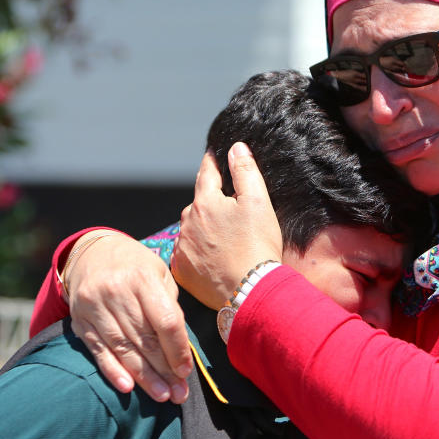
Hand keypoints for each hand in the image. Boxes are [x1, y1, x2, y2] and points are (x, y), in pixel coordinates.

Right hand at [65, 231, 192, 402]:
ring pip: (122, 348)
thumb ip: (169, 307)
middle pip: (144, 339)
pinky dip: (112, 371)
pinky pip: (98, 350)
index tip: (186, 370)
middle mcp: (116, 292)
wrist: (92, 253)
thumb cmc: (136, 268)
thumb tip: (179, 349)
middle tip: (179, 394)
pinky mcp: (79, 321)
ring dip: (143, 377)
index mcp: (142, 278)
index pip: (165, 321)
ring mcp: (94, 306)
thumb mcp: (159, 275)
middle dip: (164, 370)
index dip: (178, 349)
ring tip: (161, 396)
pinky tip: (127, 387)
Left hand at [172, 143, 282, 309]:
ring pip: (192, 229)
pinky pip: (187, 253)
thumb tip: (235, 147)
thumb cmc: (258, 246)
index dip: (212, 162)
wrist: (250, 290)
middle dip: (212, 204)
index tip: (213, 154)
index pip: (207, 173)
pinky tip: (216, 259)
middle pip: (200, 204)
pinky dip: (198, 252)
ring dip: (204, 229)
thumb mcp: (258, 202)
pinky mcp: (180, 269)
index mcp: (205, 202)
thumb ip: (245, 171)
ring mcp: (181, 247)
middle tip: (233, 215)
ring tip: (227, 242)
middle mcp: (187, 222)